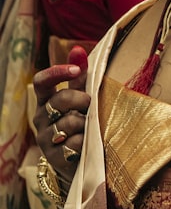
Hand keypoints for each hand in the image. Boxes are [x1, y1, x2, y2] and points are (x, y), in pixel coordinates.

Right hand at [32, 46, 89, 183]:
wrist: (80, 159)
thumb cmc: (82, 122)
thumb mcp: (81, 99)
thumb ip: (80, 77)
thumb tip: (78, 49)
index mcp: (46, 101)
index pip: (42, 82)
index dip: (57, 73)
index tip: (76, 70)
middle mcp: (41, 118)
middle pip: (59, 100)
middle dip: (81, 100)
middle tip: (92, 105)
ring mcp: (45, 139)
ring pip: (68, 123)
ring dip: (86, 123)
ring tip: (90, 127)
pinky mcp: (54, 157)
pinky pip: (74, 143)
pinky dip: (85, 142)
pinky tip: (87, 145)